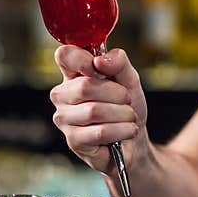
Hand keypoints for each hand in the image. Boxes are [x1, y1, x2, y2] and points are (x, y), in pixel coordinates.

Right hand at [50, 46, 149, 174]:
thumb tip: (100, 60)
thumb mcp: (129, 79)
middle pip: (85, 86)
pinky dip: (121, 130)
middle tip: (127, 101)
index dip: (82, 60)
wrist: (134, 139)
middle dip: (116, 94)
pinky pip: (99, 132)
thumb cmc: (126, 107)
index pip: (65, 56)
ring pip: (94, 111)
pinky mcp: (73, 140)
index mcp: (73, 74)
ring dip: (122, 114)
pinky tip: (127, 130)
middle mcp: (63, 95)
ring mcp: (65, 118)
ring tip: (129, 117)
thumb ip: (119, 63)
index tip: (99, 68)